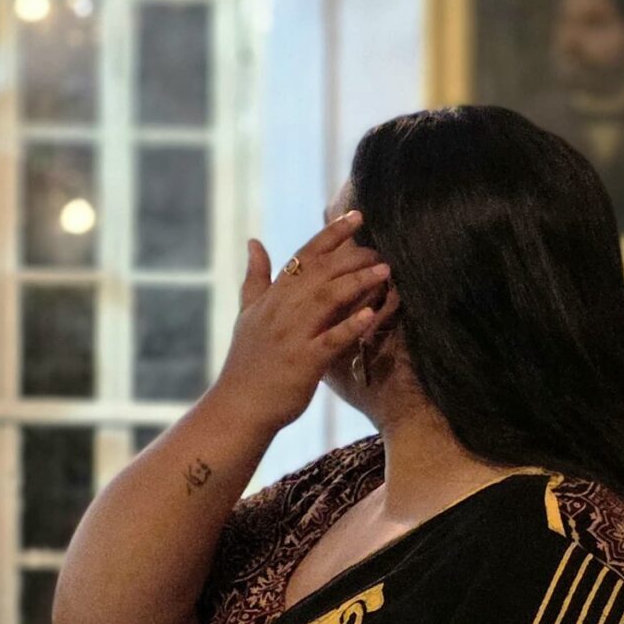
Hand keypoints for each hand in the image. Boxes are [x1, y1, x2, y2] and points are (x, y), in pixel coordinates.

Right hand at [213, 212, 395, 434]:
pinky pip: (331, 340)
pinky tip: (372, 314)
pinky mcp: (304, 363)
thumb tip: (253, 242)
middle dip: (352, 255)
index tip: (356, 217)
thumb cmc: (247, 362)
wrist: (238, 406)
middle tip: (381, 247)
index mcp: (273, 297)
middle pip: (321, 271)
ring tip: (385, 270)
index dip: (331, 234)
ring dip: (357, 282)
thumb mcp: (247, 314)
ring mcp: (292, 335)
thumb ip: (256, 278)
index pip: (304, 256)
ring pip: (327, 298)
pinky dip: (351, 326)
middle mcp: (282, 310)